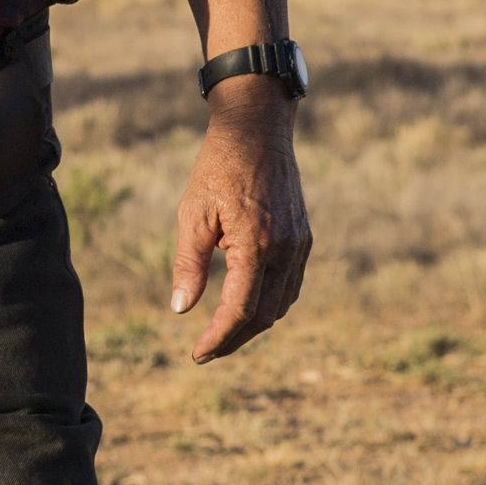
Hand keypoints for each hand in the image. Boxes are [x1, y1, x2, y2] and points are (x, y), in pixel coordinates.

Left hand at [170, 89, 310, 362]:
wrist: (257, 130)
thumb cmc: (217, 168)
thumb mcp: (192, 213)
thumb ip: (188, 263)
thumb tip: (181, 309)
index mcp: (257, 244)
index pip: (240, 309)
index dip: (218, 338)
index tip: (197, 354)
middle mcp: (286, 250)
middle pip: (264, 316)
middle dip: (234, 339)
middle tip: (205, 351)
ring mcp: (300, 245)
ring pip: (281, 304)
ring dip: (253, 325)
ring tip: (223, 335)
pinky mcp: (304, 238)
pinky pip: (291, 285)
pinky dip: (270, 304)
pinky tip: (247, 307)